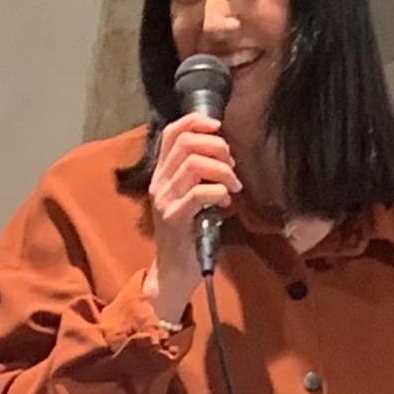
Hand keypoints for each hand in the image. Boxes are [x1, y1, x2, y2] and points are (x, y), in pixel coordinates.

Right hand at [142, 113, 241, 321]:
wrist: (174, 271)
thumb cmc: (189, 233)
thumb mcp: (192, 197)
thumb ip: (200, 175)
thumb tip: (225, 152)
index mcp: (162, 174)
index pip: (171, 132)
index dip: (196, 121)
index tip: (219, 127)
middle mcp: (159, 182)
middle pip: (186, 143)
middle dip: (217, 147)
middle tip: (232, 165)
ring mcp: (164, 200)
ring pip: (194, 164)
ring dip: (222, 171)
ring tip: (233, 186)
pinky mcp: (175, 218)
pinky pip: (199, 193)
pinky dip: (219, 192)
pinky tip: (225, 203)